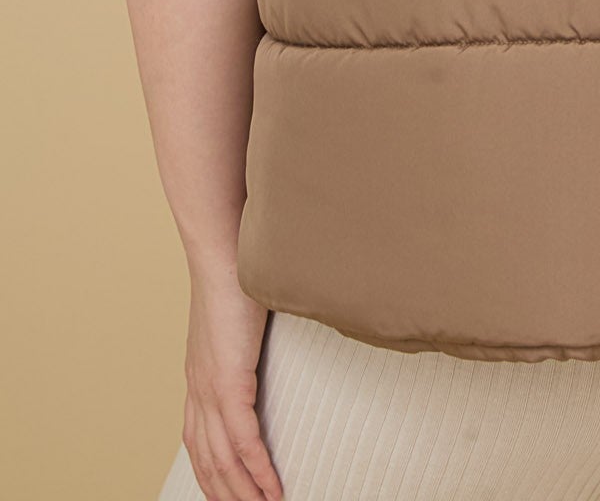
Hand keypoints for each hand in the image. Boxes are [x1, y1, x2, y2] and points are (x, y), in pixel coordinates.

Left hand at [180, 257, 282, 500]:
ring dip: (243, 492)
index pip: (198, 439)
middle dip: (227, 493)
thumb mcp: (243, 312)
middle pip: (207, 459)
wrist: (222, 248)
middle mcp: (199, 388)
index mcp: (200, 374)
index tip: (230, 494)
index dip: (212, 472)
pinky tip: (272, 489)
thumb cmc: (237, 268)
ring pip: (221, 459)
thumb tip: (275, 334)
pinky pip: (242, 441)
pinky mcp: (227, 383)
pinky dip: (257, 470)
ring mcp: (209, 388)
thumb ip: (253, 332)